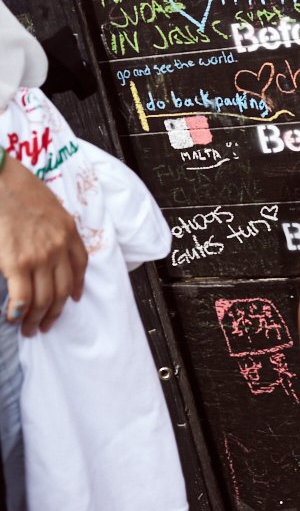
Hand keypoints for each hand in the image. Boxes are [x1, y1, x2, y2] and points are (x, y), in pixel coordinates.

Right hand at [0, 154, 86, 334]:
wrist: (0, 181)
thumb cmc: (19, 188)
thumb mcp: (49, 205)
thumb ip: (53, 227)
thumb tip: (44, 243)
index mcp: (68, 230)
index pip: (80, 265)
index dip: (78, 285)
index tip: (74, 298)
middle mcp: (59, 246)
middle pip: (64, 289)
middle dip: (55, 312)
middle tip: (45, 325)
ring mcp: (40, 256)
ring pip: (45, 299)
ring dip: (36, 318)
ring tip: (28, 329)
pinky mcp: (17, 263)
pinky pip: (22, 297)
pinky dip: (18, 312)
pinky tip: (12, 317)